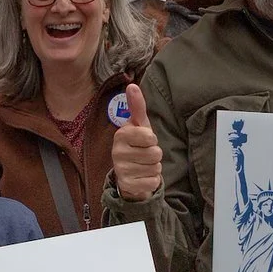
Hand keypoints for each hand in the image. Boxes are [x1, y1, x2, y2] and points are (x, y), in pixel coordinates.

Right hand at [110, 84, 162, 202]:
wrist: (129, 174)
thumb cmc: (137, 145)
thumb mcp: (139, 126)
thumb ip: (137, 106)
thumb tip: (132, 85)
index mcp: (121, 135)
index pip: (150, 137)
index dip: (152, 140)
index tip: (144, 141)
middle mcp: (117, 152)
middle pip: (155, 153)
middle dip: (155, 155)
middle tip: (144, 155)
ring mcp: (121, 170)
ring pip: (155, 167)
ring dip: (154, 168)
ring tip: (143, 166)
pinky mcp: (127, 185)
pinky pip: (153, 181)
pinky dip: (152, 180)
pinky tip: (142, 177)